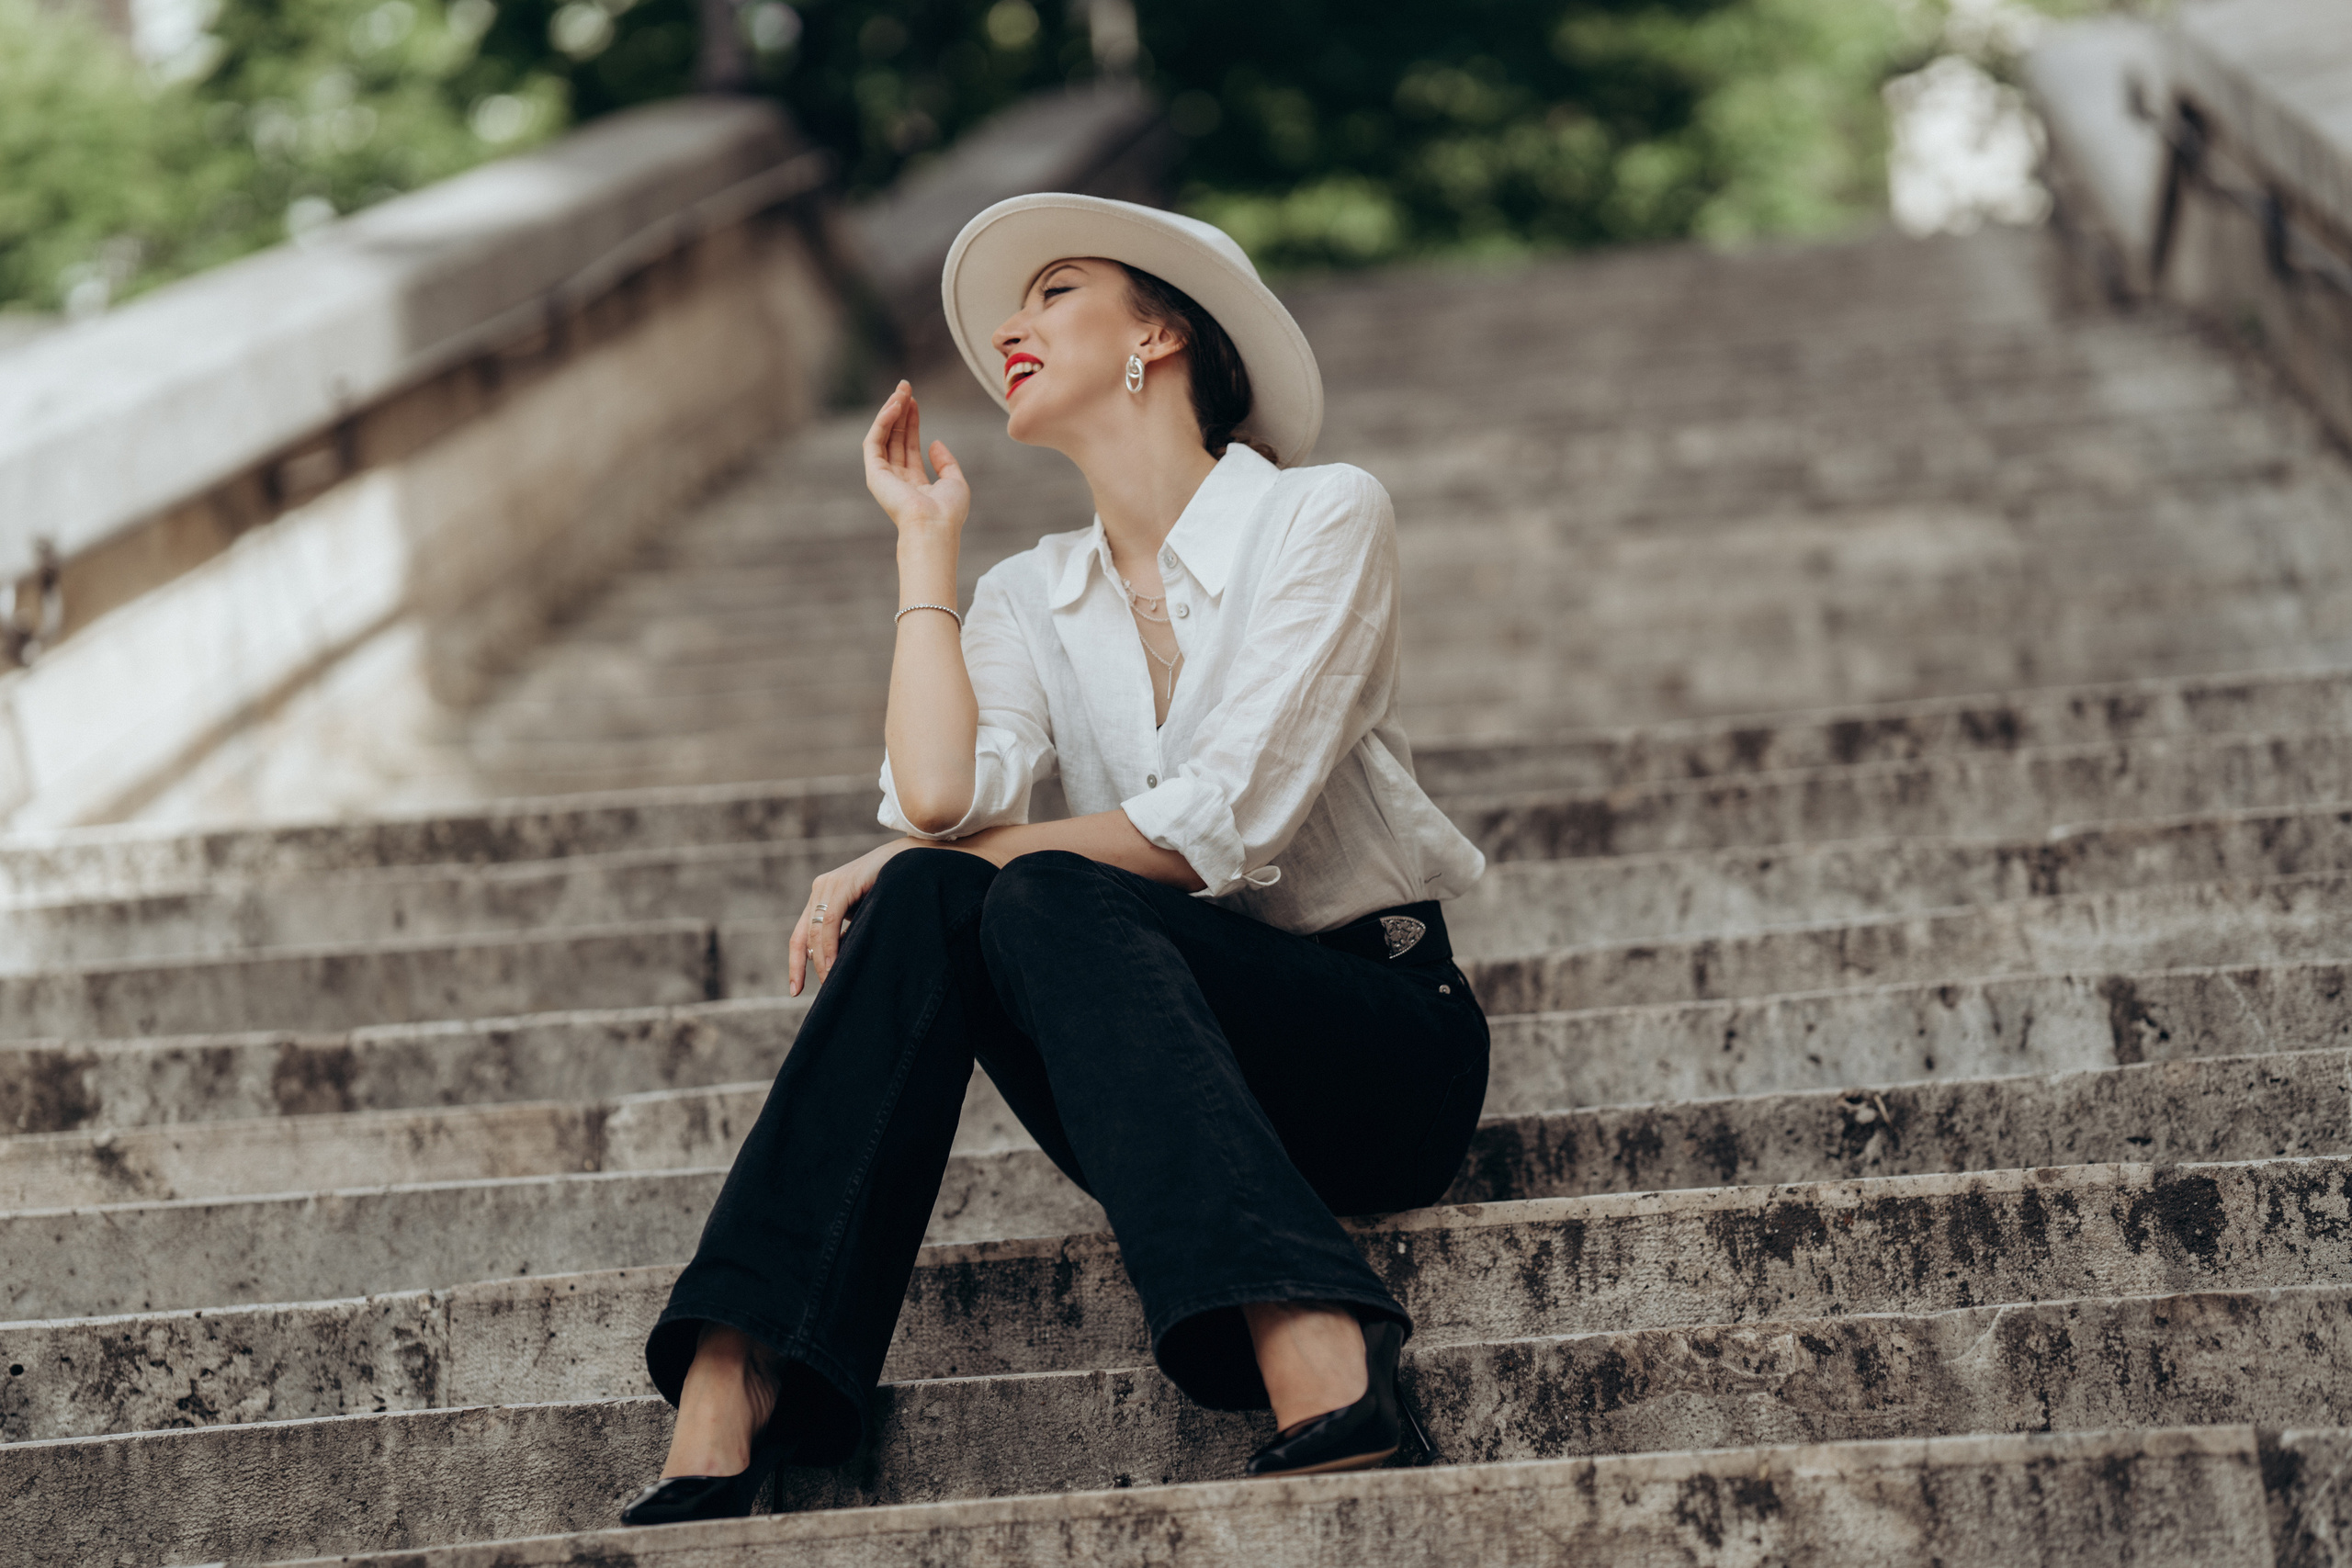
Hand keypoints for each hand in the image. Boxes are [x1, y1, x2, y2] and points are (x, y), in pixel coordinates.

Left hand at [789, 838, 919, 995]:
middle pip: (801, 935)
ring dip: (820, 959)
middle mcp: (821, 888)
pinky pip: (830, 919)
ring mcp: (830, 884)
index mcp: (822, 897)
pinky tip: (833, 962)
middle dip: (801, 966)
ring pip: (815, 930)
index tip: (794, 991)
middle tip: (806, 993)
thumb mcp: (864, 914)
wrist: (915, 858)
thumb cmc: (893, 888)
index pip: (800, 936)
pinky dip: (830, 944)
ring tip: (829, 982)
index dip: (795, 964)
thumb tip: (834, 962)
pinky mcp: (844, 882)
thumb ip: (848, 933)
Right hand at [862, 381, 968, 536]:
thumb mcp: (955, 482)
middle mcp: (896, 479)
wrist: (935, 527)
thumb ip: (946, 462)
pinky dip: (883, 422)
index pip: (908, 446)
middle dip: (900, 411)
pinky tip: (896, 406)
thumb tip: (934, 443)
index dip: (911, 422)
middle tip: (905, 386)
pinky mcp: (874, 473)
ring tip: (901, 390)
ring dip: (891, 411)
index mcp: (914, 484)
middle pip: (894, 437)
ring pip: (883, 436)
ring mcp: (883, 477)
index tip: (915, 401)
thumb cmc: (948, 512)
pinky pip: (874, 441)